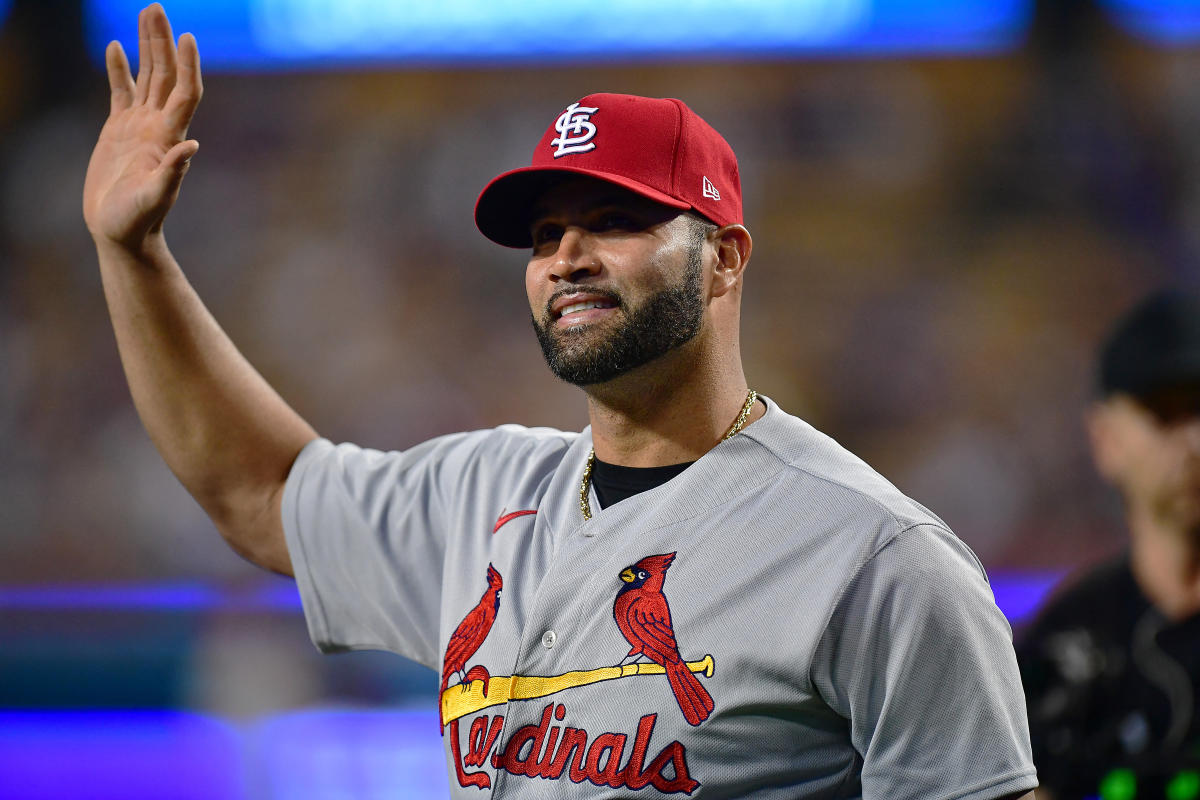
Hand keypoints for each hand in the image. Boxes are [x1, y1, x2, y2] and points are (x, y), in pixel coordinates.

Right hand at [83, 3, 201, 250]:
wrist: (122, 233)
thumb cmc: (137, 220)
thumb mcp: (154, 197)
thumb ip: (172, 173)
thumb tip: (191, 145)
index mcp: (168, 137)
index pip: (184, 92)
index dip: (188, 65)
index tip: (187, 36)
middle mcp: (158, 126)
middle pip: (165, 75)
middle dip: (162, 41)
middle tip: (157, 7)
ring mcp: (139, 126)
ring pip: (146, 77)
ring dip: (147, 46)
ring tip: (146, 13)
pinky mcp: (119, 131)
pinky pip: (121, 91)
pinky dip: (120, 69)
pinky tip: (117, 47)